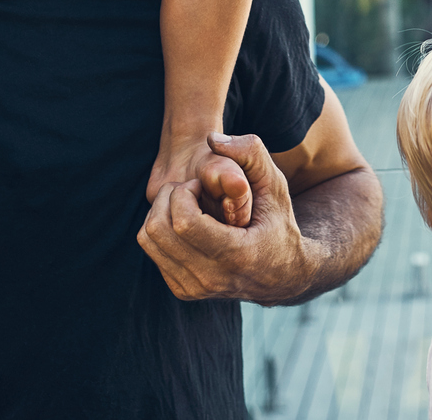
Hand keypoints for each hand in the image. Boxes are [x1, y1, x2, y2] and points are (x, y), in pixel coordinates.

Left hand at [137, 132, 313, 302]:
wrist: (283, 275)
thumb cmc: (278, 223)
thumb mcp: (275, 185)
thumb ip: (251, 153)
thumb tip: (212, 140)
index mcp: (236, 255)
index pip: (184, 223)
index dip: (184, 193)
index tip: (200, 185)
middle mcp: (211, 278)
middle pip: (159, 229)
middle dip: (168, 197)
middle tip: (190, 190)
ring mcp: (194, 289)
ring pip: (148, 239)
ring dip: (162, 212)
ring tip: (187, 206)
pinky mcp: (183, 291)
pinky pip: (151, 250)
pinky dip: (162, 228)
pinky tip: (186, 223)